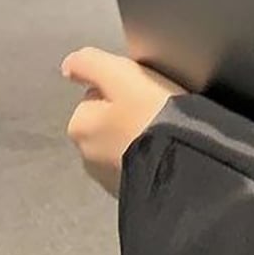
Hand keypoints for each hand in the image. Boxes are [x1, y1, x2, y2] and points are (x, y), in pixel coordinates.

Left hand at [62, 47, 186, 197]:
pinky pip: (140, 164)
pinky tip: (169, 150)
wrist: (184, 165)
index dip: (122, 86)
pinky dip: (150, 157)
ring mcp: (109, 179)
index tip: (144, 89)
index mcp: (79, 125)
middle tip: (157, 110)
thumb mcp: (120, 74)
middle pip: (109, 121)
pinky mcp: (133, 192)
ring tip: (167, 132)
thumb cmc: (151, 116)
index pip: (97, 94)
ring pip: (124, 144)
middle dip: (128, 115)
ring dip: (139, 138)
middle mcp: (87, 155)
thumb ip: (89, 63)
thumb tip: (68, 66)